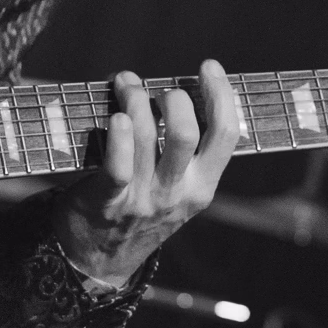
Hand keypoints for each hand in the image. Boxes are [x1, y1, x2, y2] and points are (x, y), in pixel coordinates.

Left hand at [55, 61, 241, 286]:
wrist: (100, 259)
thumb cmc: (140, 208)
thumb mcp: (178, 189)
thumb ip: (185, 151)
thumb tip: (181, 91)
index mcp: (202, 186)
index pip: (226, 135)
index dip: (221, 95)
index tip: (209, 67)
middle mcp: (177, 192)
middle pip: (186, 133)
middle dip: (172, 97)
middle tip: (157, 88)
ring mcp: (143, 199)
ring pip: (147, 137)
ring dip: (135, 99)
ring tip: (125, 84)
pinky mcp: (109, 202)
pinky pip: (118, 166)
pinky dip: (117, 135)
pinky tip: (115, 117)